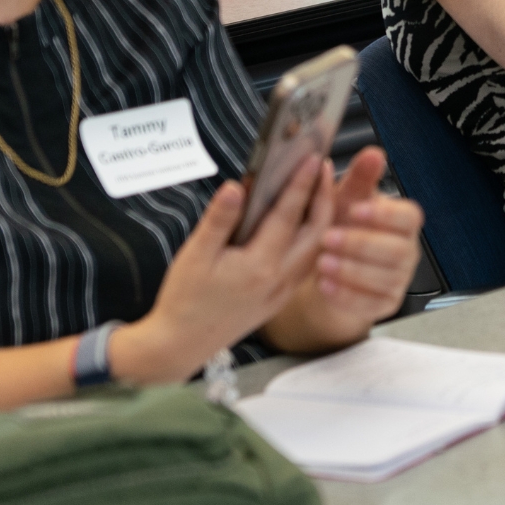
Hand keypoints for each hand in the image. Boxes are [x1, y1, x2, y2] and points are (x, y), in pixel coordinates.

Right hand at [118, 157, 334, 381]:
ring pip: (317, 248)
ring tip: (320, 188)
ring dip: (323, 216)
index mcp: (259, 266)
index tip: (313, 158)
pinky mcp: (280, 299)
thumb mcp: (194, 256)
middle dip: (324, 195)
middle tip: (323, 167)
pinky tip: (309, 224)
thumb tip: (237, 186)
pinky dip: (315, 238)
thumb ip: (219, 220)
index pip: (288, 215)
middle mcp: (279, 279)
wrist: (180, 345)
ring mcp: (283, 291)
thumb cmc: (184, 301)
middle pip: (317, 230)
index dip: (302, 184)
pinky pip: (309, 263)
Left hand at [278, 147, 425, 347]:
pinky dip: (346, 296)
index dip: (385, 215)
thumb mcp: (347, 200)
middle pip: (396, 251)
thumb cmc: (343, 227)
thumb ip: (361, 178)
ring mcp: (398, 281)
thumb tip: (374, 153)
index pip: (409, 217)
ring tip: (321, 262)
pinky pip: (370, 305)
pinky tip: (325, 285)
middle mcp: (406, 252)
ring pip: (384, 280)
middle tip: (328, 238)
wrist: (331, 267)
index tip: (356, 210)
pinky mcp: (384, 305)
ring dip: (350, 271)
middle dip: (361, 245)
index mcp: (402, 223)